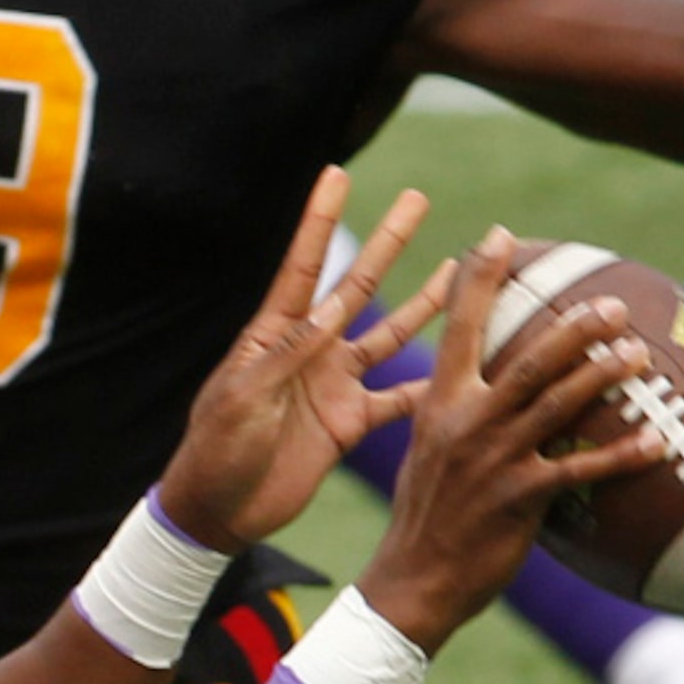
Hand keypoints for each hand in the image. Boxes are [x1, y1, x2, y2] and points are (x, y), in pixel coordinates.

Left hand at [157, 166, 452, 551]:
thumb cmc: (215, 449)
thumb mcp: (244, 398)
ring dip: (424, 303)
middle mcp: (309, 349)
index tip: (337, 174)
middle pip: (357, 285)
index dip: (321, 220)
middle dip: (389, 242)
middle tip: (417, 198)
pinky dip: (433, 382)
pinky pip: (400, 397)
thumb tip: (329, 312)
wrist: (219, 510)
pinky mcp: (350, 422)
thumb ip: (287, 357)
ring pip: (389, 333)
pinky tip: (468, 362)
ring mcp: (333, 384)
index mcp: (274, 335)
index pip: (304, 265)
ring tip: (458, 269)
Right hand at [357, 225, 666, 652]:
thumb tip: (493, 383)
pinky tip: (656, 443)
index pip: (460, 327)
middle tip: (611, 304)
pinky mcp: (520, 498)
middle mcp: (465, 421)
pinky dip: (621, 455)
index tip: (498, 236)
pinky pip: (580, 469)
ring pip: (556, 403)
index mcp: (439, 401)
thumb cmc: (425, 513)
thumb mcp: (426, 448)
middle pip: (527, 359)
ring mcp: (493, 458)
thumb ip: (457, 410)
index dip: (478, 278)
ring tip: (638, 355)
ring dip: (601, 375)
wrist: (412, 578)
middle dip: (572, 327)